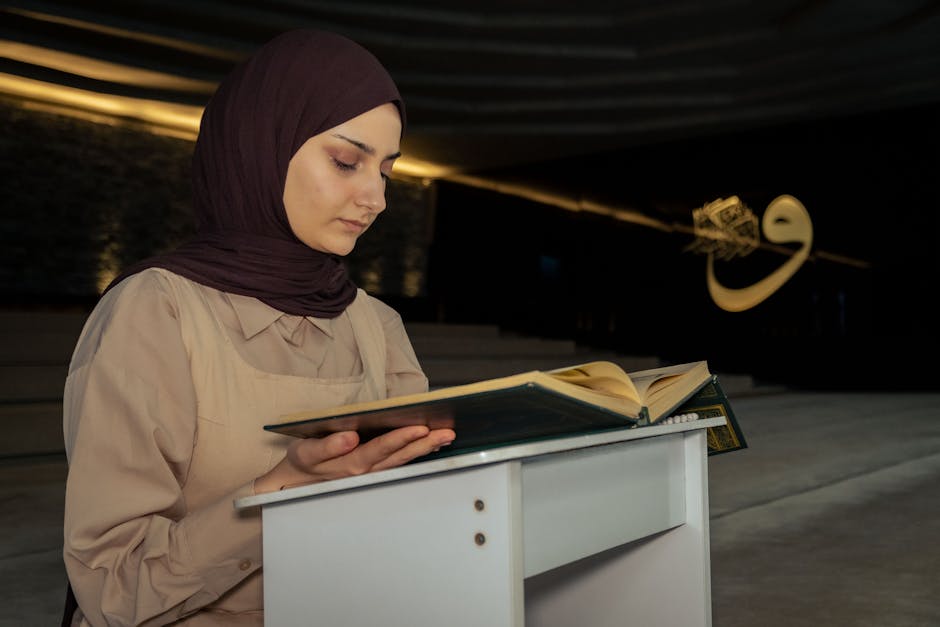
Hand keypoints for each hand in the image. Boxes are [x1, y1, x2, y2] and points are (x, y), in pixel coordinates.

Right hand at [254, 425, 455, 492]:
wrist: (294, 485)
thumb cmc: (301, 465)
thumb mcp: (305, 453)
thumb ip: (326, 446)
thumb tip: (349, 437)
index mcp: (350, 465)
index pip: (380, 450)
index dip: (400, 439)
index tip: (420, 429)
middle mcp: (366, 472)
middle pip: (400, 457)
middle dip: (424, 445)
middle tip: (446, 433)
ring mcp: (373, 475)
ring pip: (404, 461)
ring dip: (425, 450)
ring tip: (446, 438)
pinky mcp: (375, 473)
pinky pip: (400, 464)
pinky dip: (416, 455)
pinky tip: (431, 445)